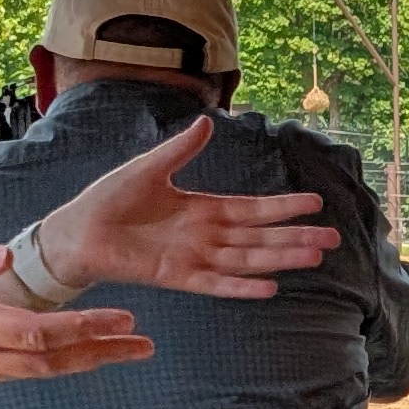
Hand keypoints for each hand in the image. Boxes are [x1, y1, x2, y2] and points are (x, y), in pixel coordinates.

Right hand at [0, 248, 153, 387]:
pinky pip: (12, 374)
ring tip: (122, 353)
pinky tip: (69, 358)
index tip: (125, 320)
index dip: (85, 328)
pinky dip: (48, 366)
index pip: (36, 330)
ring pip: (34, 372)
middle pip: (47, 359)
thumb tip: (5, 254)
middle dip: (100, 352)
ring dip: (81, 363)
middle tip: (146, 345)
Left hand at [38, 119, 342, 295]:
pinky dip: (241, 287)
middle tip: (333, 239)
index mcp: (203, 208)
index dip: (284, 207)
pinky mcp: (176, 276)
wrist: (75, 230)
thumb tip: (209, 120)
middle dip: (296, 238)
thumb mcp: (149, 167)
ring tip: (313, 258)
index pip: (254, 209)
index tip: (316, 204)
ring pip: (247, 260)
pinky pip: (215, 284)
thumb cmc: (109, 198)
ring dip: (280, 260)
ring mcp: (194, 258)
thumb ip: (181, 149)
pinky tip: (270, 288)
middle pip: (261, 238)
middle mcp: (206, 236)